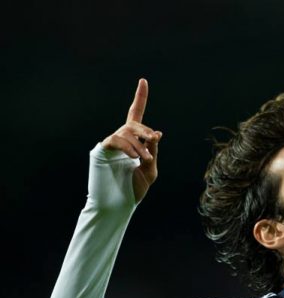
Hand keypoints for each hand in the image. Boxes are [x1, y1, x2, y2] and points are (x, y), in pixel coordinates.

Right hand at [101, 78, 162, 201]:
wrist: (119, 204)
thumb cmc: (134, 189)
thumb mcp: (150, 169)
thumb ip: (152, 151)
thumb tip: (155, 133)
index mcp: (134, 143)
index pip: (136, 115)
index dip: (140, 98)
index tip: (143, 80)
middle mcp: (122, 140)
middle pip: (134, 123)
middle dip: (145, 131)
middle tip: (153, 141)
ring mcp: (111, 144)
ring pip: (126, 132)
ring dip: (139, 144)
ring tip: (144, 159)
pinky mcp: (102, 150)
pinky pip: (116, 139)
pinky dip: (128, 146)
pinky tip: (135, 157)